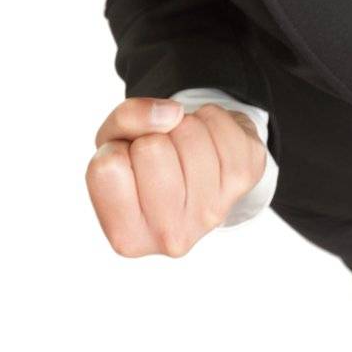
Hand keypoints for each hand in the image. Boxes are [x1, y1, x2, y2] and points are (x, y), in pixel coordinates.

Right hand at [86, 97, 267, 255]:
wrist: (199, 173)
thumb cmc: (146, 164)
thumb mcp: (114, 144)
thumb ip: (123, 120)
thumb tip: (172, 114)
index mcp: (127, 236)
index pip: (108, 167)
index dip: (116, 150)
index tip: (129, 163)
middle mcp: (170, 235)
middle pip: (151, 148)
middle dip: (153, 137)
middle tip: (161, 155)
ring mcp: (212, 211)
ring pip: (188, 132)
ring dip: (182, 126)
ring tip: (183, 149)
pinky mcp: (243, 179)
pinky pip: (219, 124)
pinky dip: (210, 119)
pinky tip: (207, 143)